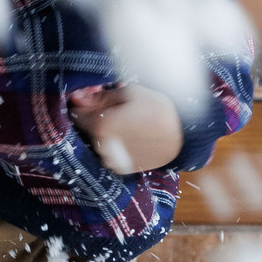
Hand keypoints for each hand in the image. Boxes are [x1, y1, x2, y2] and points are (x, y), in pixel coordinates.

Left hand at [69, 83, 183, 174]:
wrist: (184, 135)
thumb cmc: (158, 109)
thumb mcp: (129, 93)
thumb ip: (100, 96)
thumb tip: (76, 97)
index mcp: (100, 126)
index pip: (77, 114)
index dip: (85, 103)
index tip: (95, 97)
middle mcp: (102, 147)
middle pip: (87, 128)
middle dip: (96, 116)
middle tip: (117, 108)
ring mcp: (112, 160)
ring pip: (98, 141)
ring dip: (106, 132)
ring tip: (128, 122)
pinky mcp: (123, 168)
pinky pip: (110, 153)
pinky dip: (116, 145)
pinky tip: (132, 136)